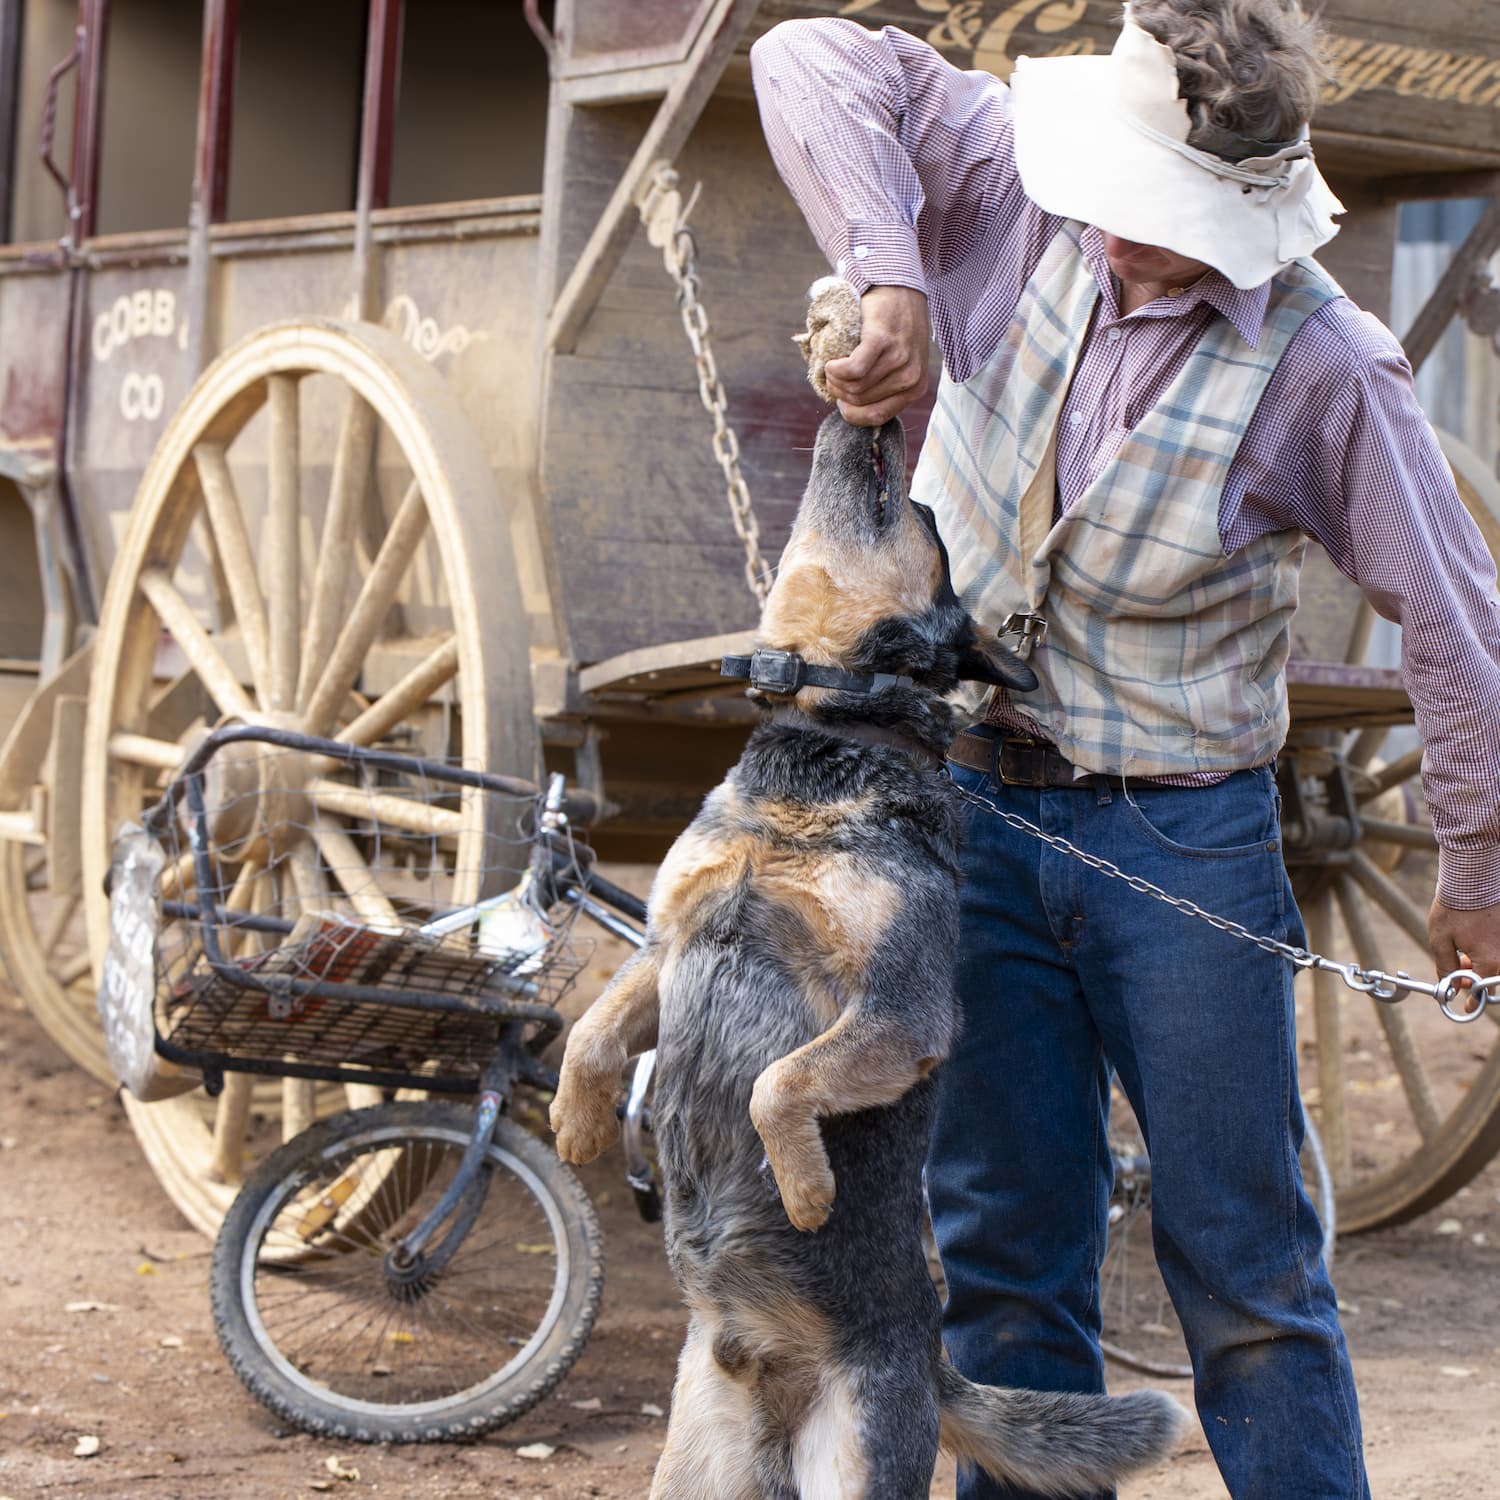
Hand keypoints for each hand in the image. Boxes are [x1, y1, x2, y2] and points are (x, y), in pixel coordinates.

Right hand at [825, 285, 930, 425]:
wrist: (900, 288)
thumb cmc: (896, 328)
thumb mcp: (901, 363)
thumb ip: (886, 386)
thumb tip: (852, 407)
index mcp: (915, 389)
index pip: (876, 417)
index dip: (851, 411)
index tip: (842, 399)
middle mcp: (911, 377)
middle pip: (861, 401)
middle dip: (839, 393)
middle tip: (833, 376)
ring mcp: (899, 359)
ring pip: (855, 387)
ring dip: (834, 380)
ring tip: (832, 367)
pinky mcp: (882, 340)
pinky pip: (853, 369)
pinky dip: (837, 369)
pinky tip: (833, 362)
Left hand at [1427, 894, 1499, 1014]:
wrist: (1472, 879)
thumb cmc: (1455, 908)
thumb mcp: (1440, 940)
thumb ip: (1446, 966)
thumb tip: (1450, 984)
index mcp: (1491, 961)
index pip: (1483, 990)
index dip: (1473, 1000)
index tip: (1467, 1007)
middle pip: (1491, 978)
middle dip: (1473, 978)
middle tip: (1458, 968)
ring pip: (1496, 965)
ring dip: (1480, 964)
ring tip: (1463, 951)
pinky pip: (1499, 951)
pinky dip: (1487, 952)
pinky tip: (1473, 941)